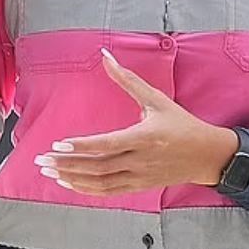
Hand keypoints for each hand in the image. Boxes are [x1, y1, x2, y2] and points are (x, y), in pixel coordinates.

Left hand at [33, 49, 238, 195]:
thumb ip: (128, 79)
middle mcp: (140, 159)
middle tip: (41, 160)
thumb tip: (106, 56)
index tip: (58, 144)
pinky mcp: (139, 186)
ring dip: (72, 178)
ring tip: (49, 172)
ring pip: (100, 182)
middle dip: (66, 164)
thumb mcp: (157, 99)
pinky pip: (108, 191)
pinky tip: (69, 183)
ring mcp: (139, 176)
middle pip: (97, 166)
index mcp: (144, 137)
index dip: (82, 146)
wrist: (206, 155)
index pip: (107, 145)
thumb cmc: (182, 124)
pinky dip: (86, 190)